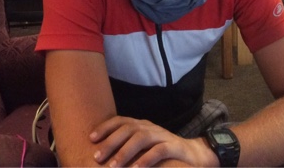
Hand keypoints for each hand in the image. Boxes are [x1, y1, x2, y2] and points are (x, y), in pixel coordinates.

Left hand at [90, 116, 213, 166]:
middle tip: (96, 157)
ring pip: (141, 138)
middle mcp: (149, 127)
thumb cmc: (161, 152)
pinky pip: (159, 151)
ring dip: (125, 152)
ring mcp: (162, 136)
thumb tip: (101, 154)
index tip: (91, 138)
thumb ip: (126, 146)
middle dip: (110, 142)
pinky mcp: (173, 147)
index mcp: (140, 125)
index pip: (120, 120)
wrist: (192, 154)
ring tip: (113, 167)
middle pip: (128, 129)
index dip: (105, 127)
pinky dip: (146, 159)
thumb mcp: (143, 146)